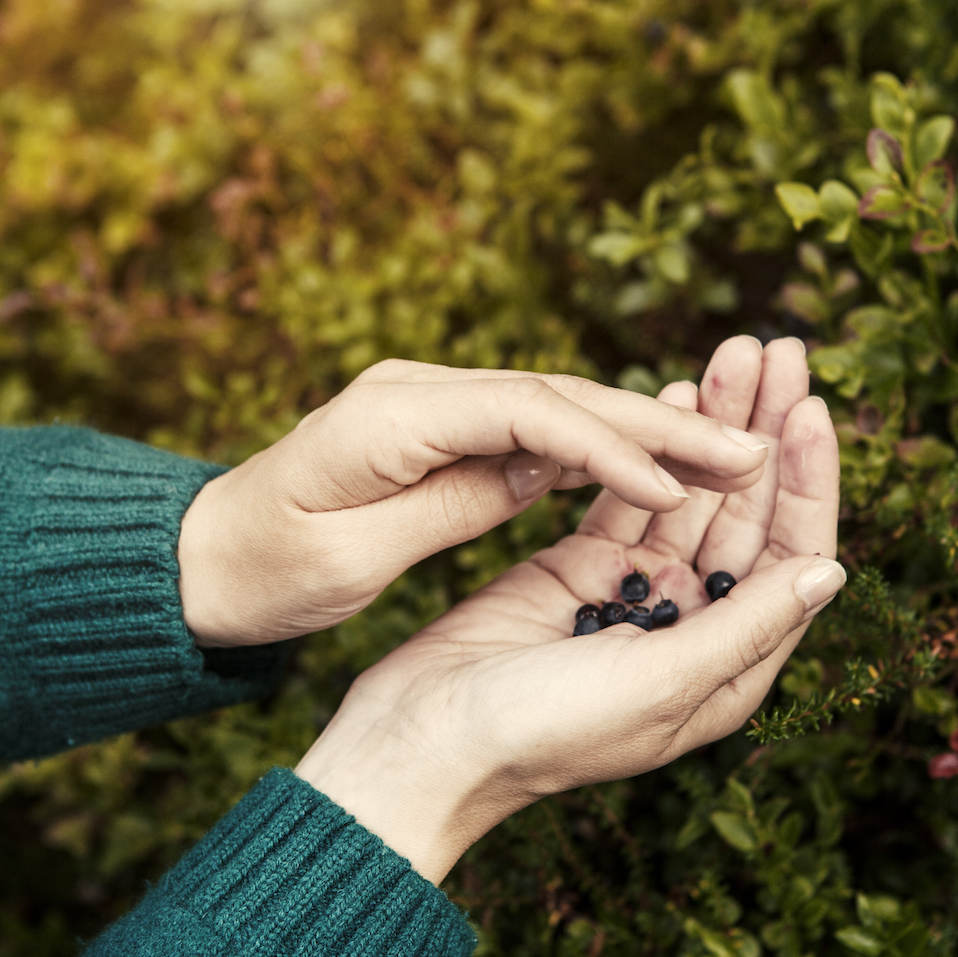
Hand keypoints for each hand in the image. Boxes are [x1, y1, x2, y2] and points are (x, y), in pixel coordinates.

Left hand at [176, 359, 772, 646]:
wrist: (205, 554)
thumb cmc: (263, 567)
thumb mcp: (352, 556)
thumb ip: (451, 503)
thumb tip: (546, 469)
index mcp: (391, 412)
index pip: (525, 411)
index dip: (608, 445)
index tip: (678, 488)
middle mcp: (419, 389)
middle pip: (557, 396)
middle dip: (656, 425)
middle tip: (752, 446)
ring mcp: (434, 403)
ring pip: (559, 409)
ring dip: (645, 434)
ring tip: (735, 454)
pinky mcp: (444, 430)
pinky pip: (538, 431)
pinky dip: (601, 449)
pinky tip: (661, 466)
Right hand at [295, 336, 842, 881]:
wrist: (425, 740)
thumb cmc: (545, 732)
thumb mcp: (660, 683)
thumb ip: (745, 626)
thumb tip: (831, 571)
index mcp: (727, 667)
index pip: (789, 557)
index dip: (805, 482)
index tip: (807, 411)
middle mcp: (692, 627)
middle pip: (746, 513)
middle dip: (766, 429)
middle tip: (783, 349)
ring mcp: (634, 594)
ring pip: (691, 494)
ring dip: (714, 425)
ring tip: (734, 350)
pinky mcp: (578, 567)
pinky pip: (631, 498)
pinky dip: (651, 449)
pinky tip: (671, 395)